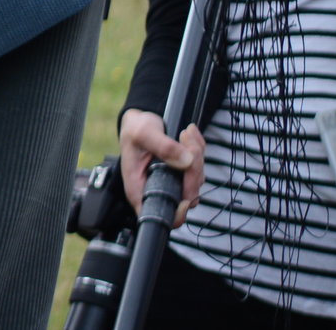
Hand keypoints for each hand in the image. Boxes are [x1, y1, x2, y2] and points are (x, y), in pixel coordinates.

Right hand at [120, 109, 205, 225]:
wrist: (140, 121)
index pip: (160, 215)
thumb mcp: (142, 134)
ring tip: (185, 134)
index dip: (177, 213)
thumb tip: (186, 161)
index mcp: (140, 188)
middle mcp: (158, 189)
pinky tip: (189, 135)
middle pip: (187, 196)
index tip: (185, 198)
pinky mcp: (184, 174)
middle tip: (185, 141)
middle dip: (193, 169)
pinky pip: (200, 168)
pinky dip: (199, 150)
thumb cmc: (134, 130)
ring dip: (197, 155)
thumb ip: (163, 147)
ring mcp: (174, 183)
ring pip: (196, 181)